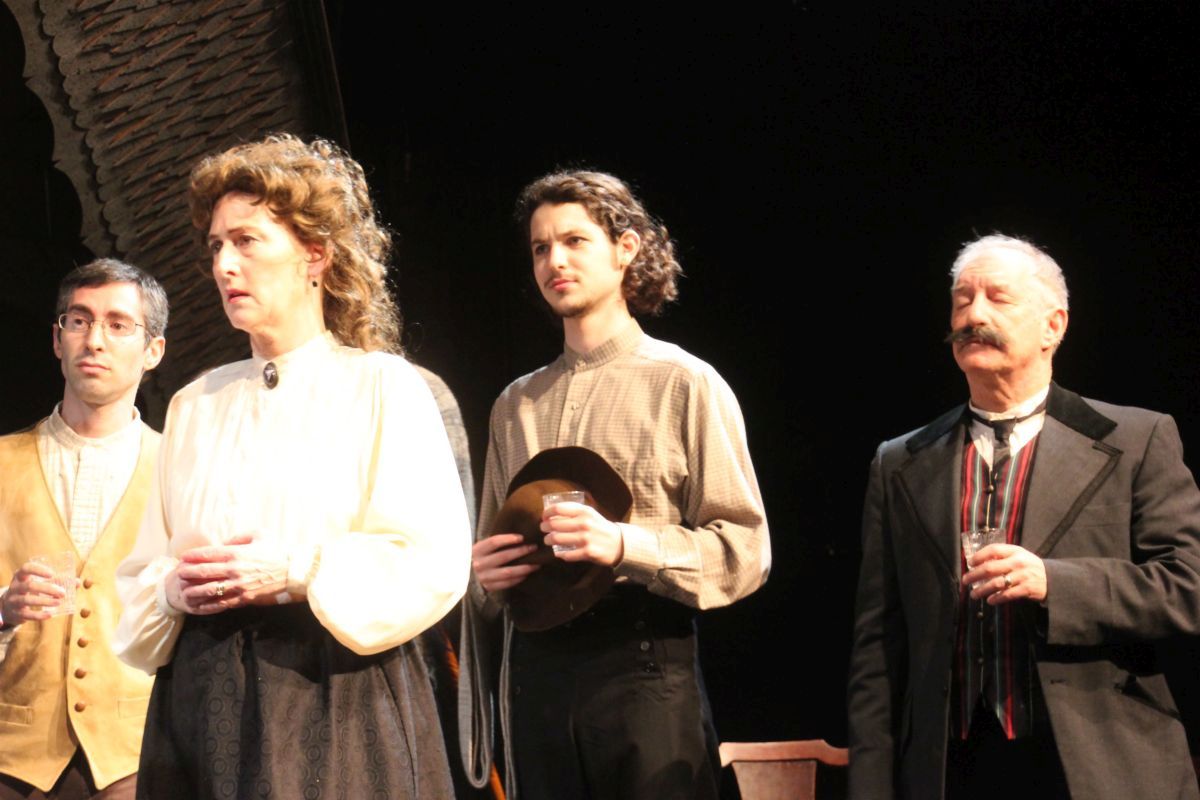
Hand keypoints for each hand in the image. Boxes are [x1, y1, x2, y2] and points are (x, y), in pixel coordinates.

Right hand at [2, 561, 69, 624]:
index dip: (38, 570)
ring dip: (45, 601)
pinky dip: (39, 615)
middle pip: (30, 586)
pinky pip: (27, 614)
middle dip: (48, 589)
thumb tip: (77, 582)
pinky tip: (50, 615)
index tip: (52, 574)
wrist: (8, 607)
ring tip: (58, 602)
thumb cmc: (29, 591)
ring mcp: (13, 600)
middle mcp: (15, 587)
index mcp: (21, 576)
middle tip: (63, 593)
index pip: (26, 568)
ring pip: (27, 600)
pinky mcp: (16, 613)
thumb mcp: (37, 583)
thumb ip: (57, 581)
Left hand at [165, 534, 291, 614]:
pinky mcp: (244, 598)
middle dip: (189, 572)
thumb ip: (239, 537)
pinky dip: (209, 605)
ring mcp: (238, 586)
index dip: (193, 555)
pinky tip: (200, 606)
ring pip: (210, 590)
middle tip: (179, 574)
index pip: (208, 554)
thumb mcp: (259, 535)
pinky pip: (223, 603)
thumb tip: (225, 543)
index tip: (183, 557)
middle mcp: (234, 570)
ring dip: (195, 591)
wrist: (294, 571)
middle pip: (204, 572)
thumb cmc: (277, 551)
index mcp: (237, 553)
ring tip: (184, 592)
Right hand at [472, 534, 538, 591]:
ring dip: (524, 568)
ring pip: (508, 572)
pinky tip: (526, 574)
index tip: (522, 537)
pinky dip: (518, 578)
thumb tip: (519, 537)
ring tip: (536, 564)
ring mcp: (484, 577)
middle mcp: (479, 564)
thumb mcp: (482, 548)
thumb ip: (495, 543)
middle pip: (504, 556)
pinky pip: (507, 583)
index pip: (494, 542)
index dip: (509, 539)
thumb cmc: (480, 558)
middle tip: (534, 548)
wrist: (467, 577)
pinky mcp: (489, 587)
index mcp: (477, 550)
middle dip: (521, 551)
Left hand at [541, 502, 623, 565]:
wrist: (619, 543)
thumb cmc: (600, 527)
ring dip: (549, 540)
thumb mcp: (590, 514)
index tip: (544, 517)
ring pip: (557, 539)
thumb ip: (574, 512)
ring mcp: (586, 538)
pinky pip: (566, 554)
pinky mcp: (588, 552)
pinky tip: (559, 553)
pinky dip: (560, 554)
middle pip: (554, 524)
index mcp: (584, 511)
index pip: (558, 508)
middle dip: (545, 527)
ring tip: (548, 540)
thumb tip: (551, 513)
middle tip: (543, 529)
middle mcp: (584, 523)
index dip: (547, 513)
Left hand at [964, 544, 1046, 603]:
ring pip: (996, 583)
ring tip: (973, 594)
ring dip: (982, 590)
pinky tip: (990, 601)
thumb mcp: (1018, 555)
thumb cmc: (1029, 566)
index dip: (979, 556)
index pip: (993, 550)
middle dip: (974, 575)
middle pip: (990, 568)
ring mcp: (1023, 576)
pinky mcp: (1027, 589)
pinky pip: (1007, 594)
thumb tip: (978, 562)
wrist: (1052, 578)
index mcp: (1015, 551)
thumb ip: (1002, 556)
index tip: (970, 563)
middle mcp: (1018, 562)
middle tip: (965, 581)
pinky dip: (996, 598)